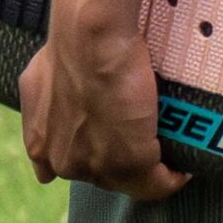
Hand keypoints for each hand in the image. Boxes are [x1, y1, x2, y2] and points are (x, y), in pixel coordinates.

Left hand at [18, 6, 189, 202]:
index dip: (92, 152)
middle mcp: (64, 162)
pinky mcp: (130, 163)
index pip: (67, 166)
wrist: (92, 38)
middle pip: (101, 174)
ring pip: (129, 180)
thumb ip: (43, 104)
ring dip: (148, 168)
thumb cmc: (71, 44)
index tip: (109, 139)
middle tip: (143, 136)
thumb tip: (59, 109)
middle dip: (122, 157)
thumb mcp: (41, 77)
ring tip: (167, 152)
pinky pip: (156, 184)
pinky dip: (171, 177)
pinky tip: (182, 167)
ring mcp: (97, 166)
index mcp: (41, 143)